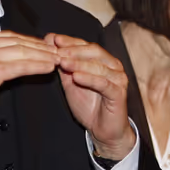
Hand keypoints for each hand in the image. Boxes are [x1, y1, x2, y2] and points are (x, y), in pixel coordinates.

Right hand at [0, 16, 59, 122]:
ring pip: (21, 52)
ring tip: (57, 59)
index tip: (43, 44)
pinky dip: (37, 66)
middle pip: (17, 41)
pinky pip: (20, 66)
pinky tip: (48, 68)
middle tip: (55, 50)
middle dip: (39, 46)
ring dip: (42, 55)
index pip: (8, 35)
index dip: (28, 40)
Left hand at [49, 33, 134, 160]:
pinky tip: (76, 76)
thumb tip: (51, 46)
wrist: (103, 130)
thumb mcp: (71, 83)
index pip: (85, 45)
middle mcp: (113, 66)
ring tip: (63, 62)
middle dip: (73, 50)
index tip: (52, 39)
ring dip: (79, 63)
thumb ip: (64, 66)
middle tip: (57, 50)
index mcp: (102, 61)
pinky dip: (89, 78)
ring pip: (98, 66)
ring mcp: (118, 79)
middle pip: (93, 51)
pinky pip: (103, 83)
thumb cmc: (90, 106)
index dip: (69, 41)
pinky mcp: (119, 93)